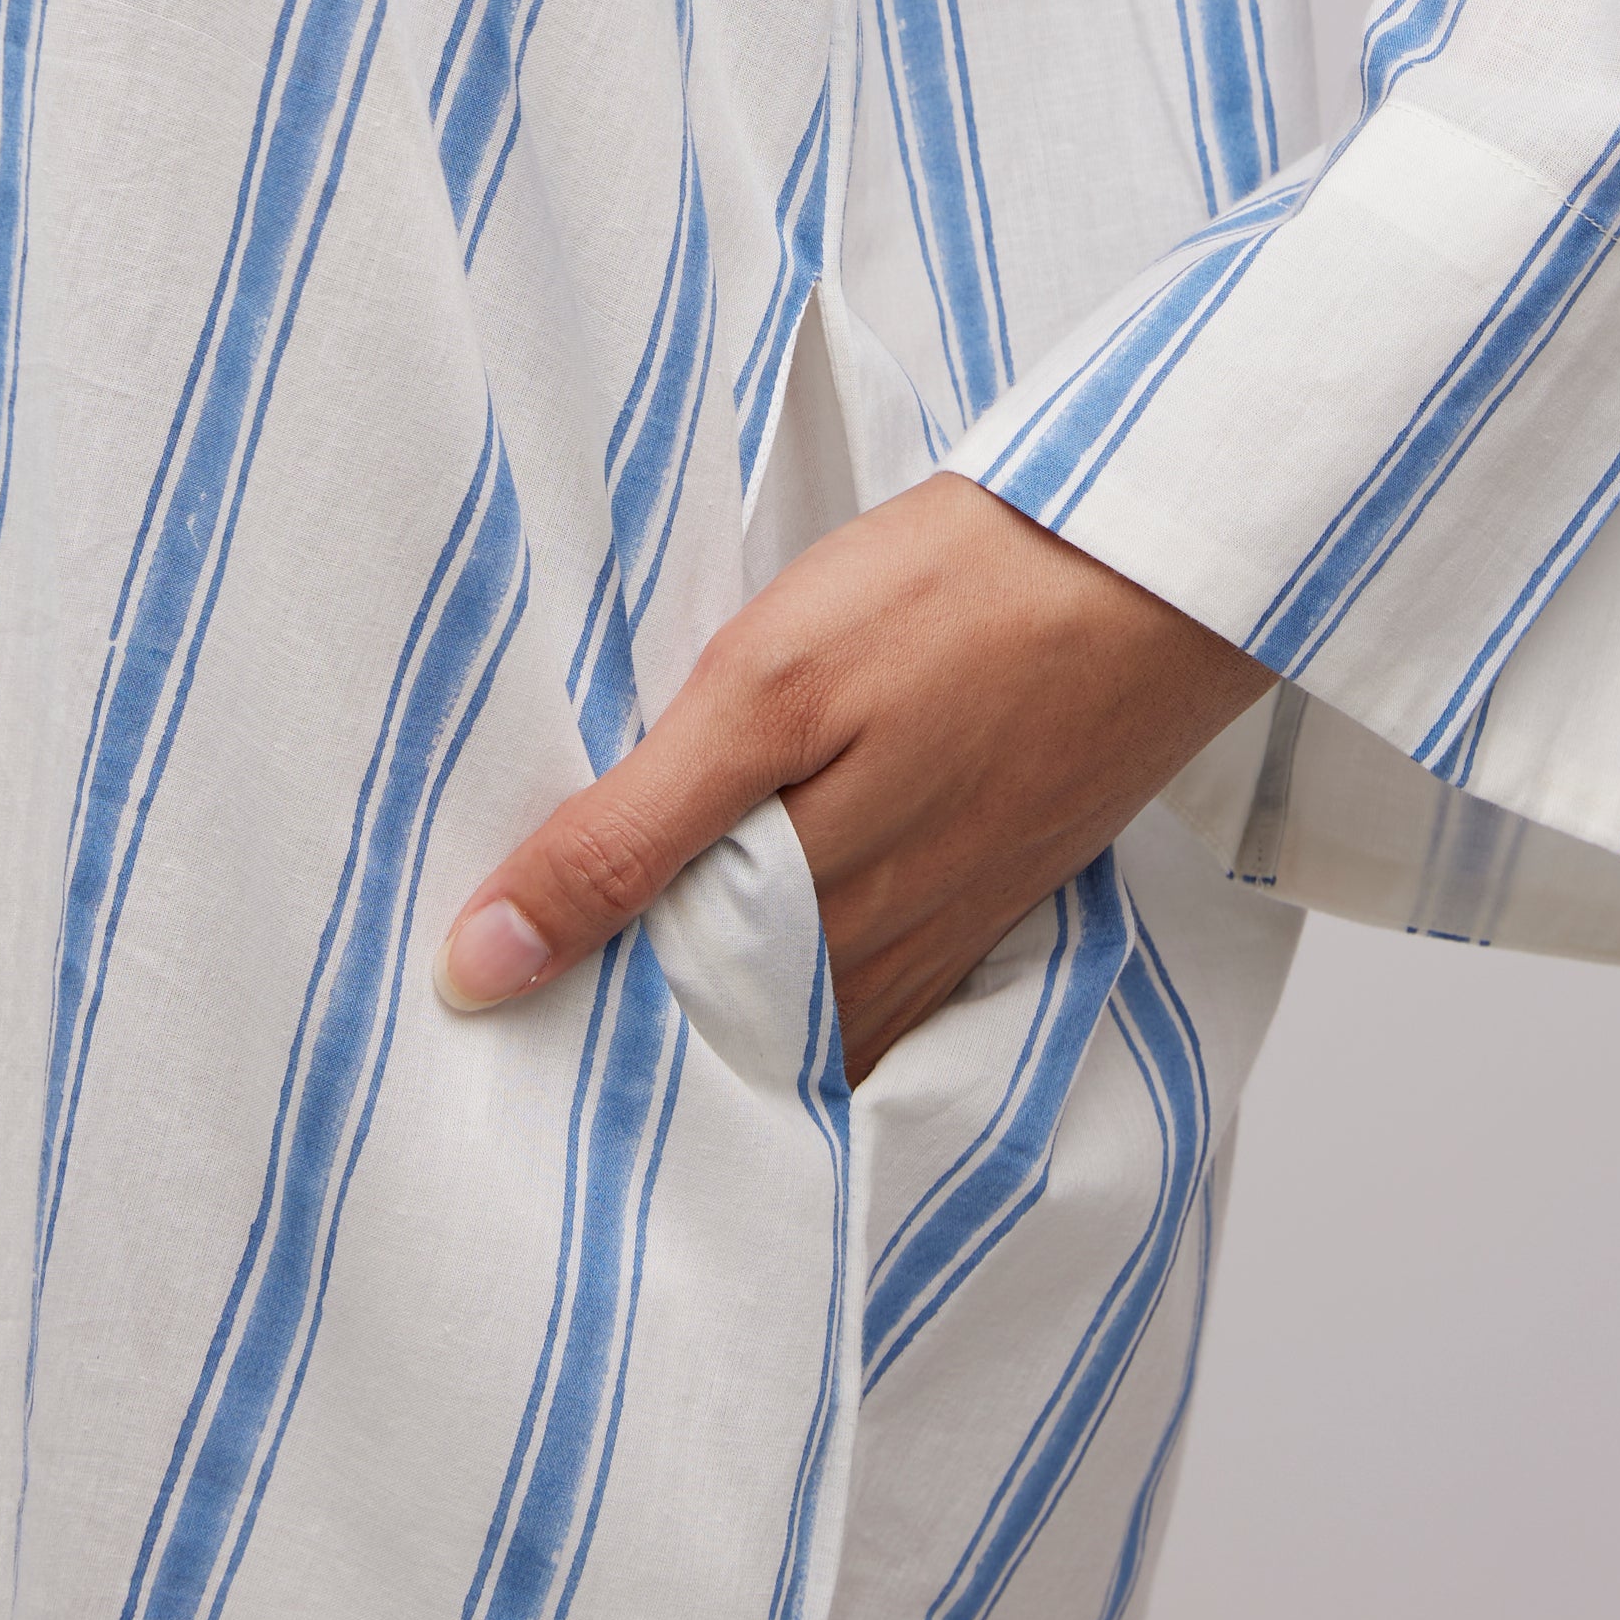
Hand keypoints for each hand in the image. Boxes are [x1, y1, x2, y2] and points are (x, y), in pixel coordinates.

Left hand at [435, 474, 1274, 1080]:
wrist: (1151, 565)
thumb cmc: (956, 602)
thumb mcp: (761, 694)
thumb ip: (626, 835)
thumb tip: (485, 963)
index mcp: (802, 922)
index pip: (648, 1040)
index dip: (562, 1042)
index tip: (467, 1040)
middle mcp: (875, 963)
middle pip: (724, 1047)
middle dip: (629, 1048)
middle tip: (515, 1054)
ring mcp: (944, 933)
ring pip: (802, 1024)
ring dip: (715, 1025)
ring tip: (612, 1011)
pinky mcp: (992, 893)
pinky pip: (880, 992)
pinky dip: (809, 994)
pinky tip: (765, 963)